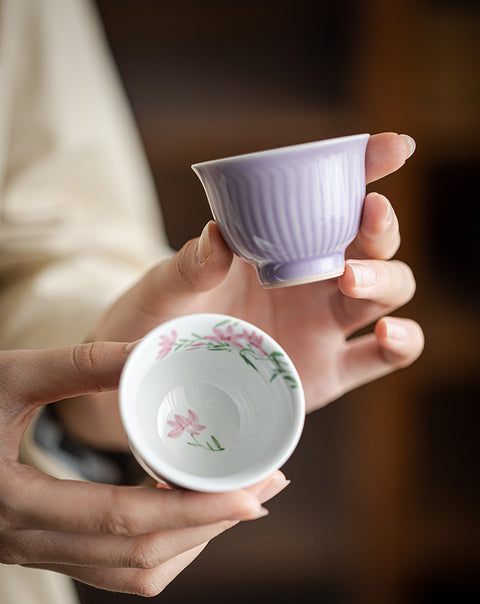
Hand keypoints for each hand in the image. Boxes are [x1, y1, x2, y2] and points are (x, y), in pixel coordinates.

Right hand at [0, 342, 287, 593]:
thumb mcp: (4, 375)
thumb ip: (74, 363)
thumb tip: (151, 350)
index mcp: (14, 503)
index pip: (123, 519)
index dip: (193, 510)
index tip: (254, 492)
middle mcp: (26, 544)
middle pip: (140, 554)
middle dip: (212, 525)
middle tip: (267, 485)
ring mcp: (35, 554)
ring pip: (133, 570)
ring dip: (194, 540)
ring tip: (240, 498)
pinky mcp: (45, 548)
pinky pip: (116, 566)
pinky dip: (164, 545)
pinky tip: (190, 510)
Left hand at [58, 132, 423, 447]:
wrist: (149, 375)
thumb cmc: (158, 318)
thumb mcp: (165, 286)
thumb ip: (191, 264)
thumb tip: (217, 235)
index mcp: (280, 245)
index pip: (333, 199)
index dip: (369, 168)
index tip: (392, 147)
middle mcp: (314, 281)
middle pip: (373, 245)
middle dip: (381, 228)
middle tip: (366, 216)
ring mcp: (326, 327)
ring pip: (387, 292)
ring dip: (386, 278)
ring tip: (351, 280)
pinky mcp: (330, 374)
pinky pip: (381, 358)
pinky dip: (402, 343)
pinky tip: (389, 334)